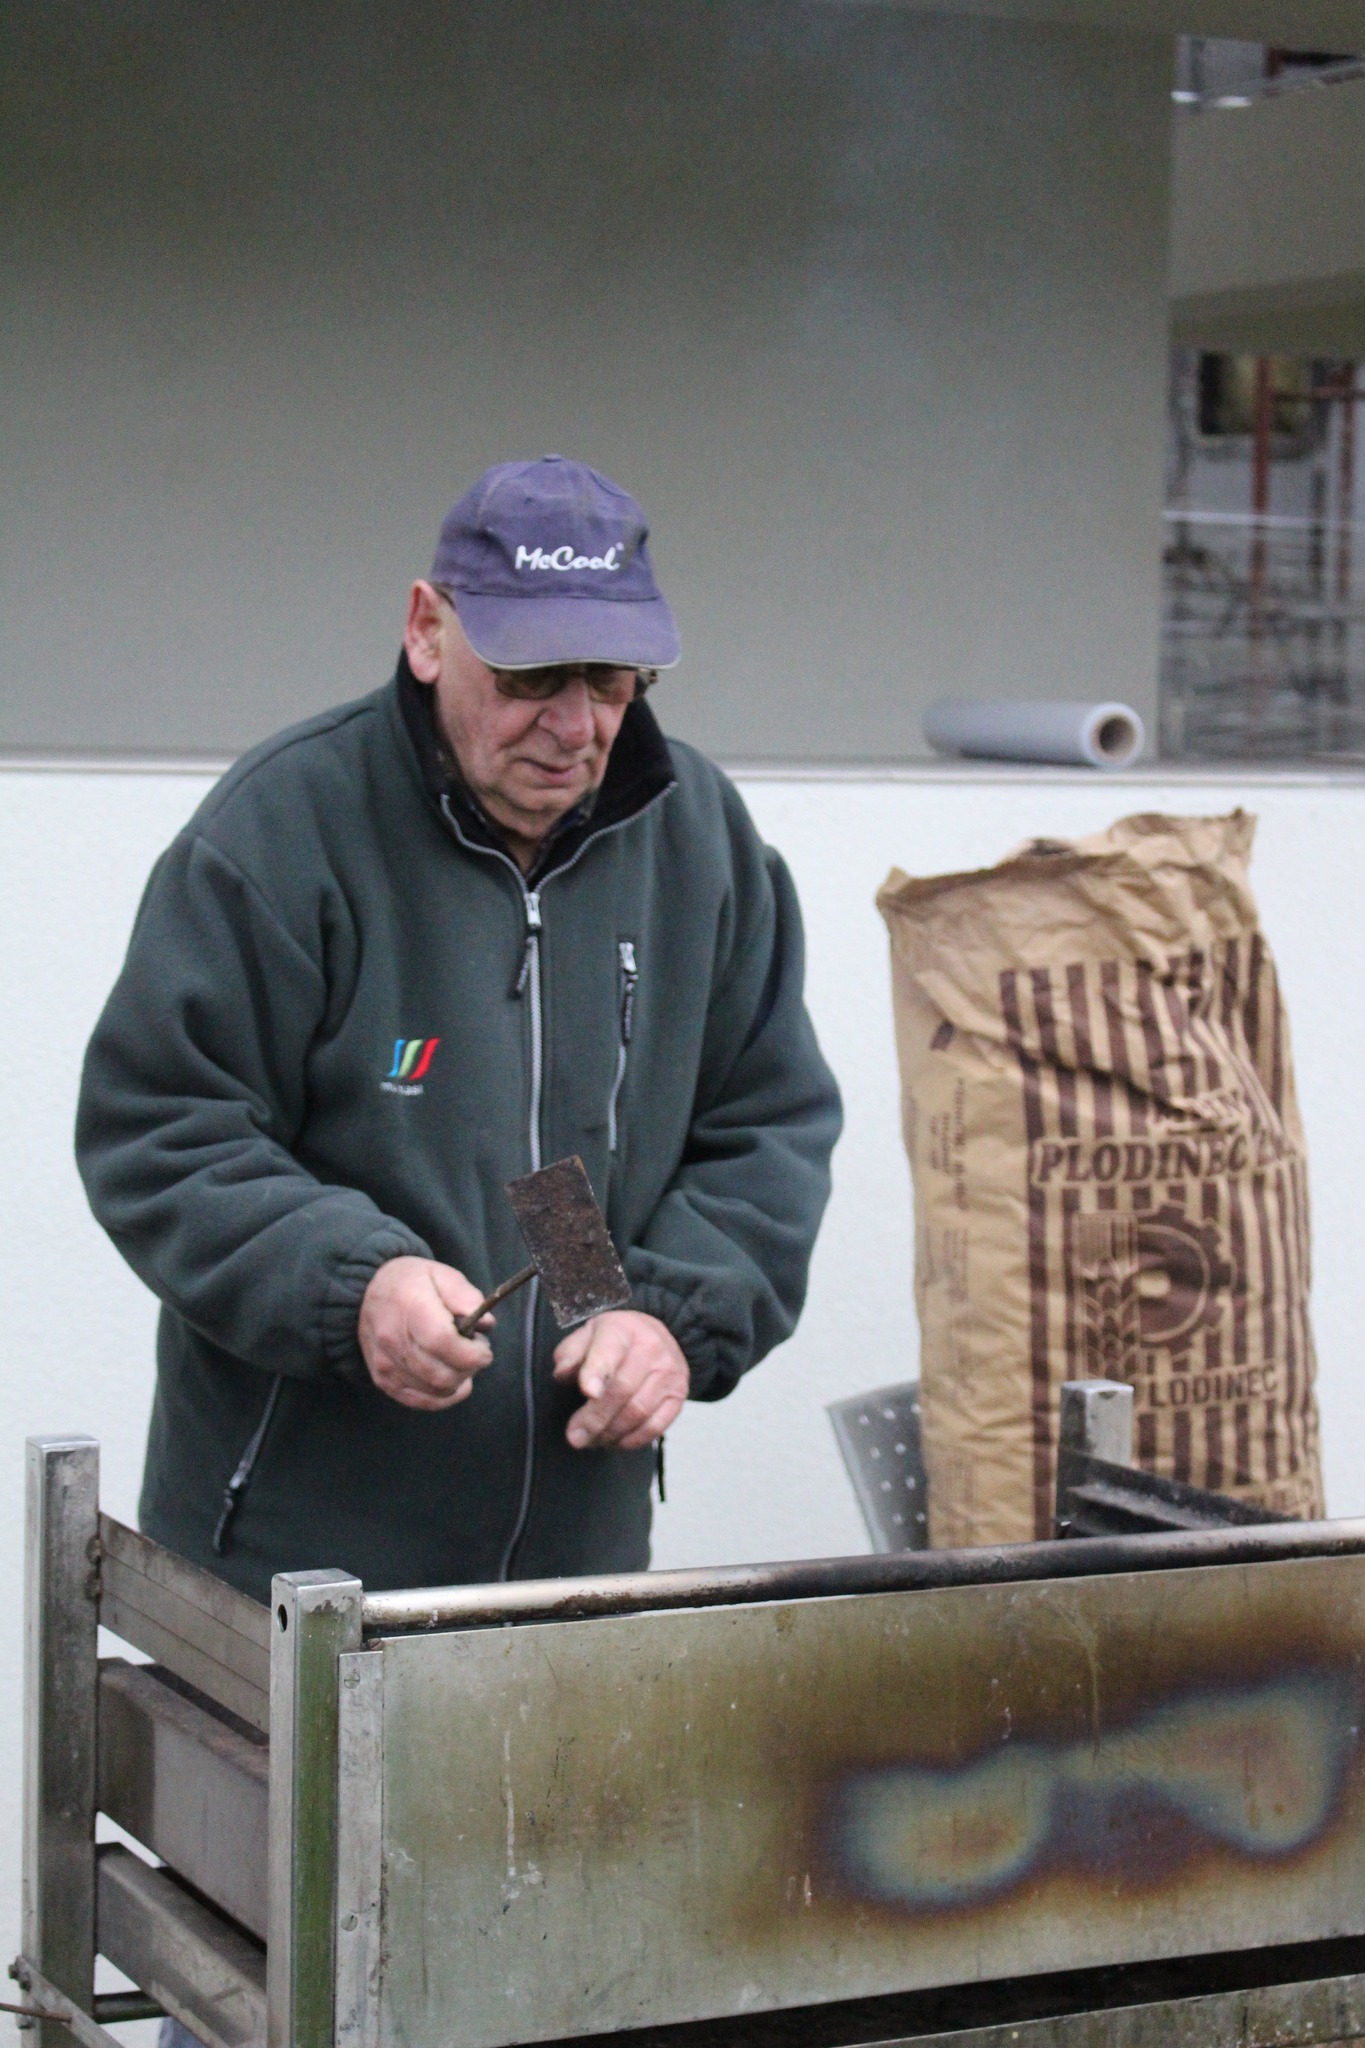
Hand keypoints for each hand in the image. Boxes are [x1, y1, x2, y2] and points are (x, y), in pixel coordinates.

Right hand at [358, 1256, 493, 1410]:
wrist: (369, 1293)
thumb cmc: (412, 1282)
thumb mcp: (443, 1274)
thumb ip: (467, 1297)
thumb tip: (486, 1324)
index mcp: (410, 1307)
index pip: (442, 1342)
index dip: (471, 1353)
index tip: (483, 1348)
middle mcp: (392, 1339)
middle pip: (441, 1374)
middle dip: (469, 1368)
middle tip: (474, 1352)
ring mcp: (385, 1363)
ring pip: (435, 1390)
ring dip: (459, 1381)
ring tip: (460, 1360)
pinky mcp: (383, 1380)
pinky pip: (420, 1401)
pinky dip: (444, 1397)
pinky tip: (453, 1382)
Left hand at [552, 1310, 688, 1449]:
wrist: (654, 1337)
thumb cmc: (613, 1341)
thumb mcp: (586, 1336)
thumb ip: (570, 1354)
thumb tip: (564, 1374)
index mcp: (622, 1329)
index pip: (609, 1352)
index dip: (597, 1373)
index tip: (587, 1392)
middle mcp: (651, 1348)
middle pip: (622, 1389)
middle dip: (595, 1418)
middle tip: (576, 1437)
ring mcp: (669, 1373)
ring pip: (638, 1412)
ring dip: (611, 1433)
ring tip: (592, 1440)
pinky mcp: (678, 1396)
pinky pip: (655, 1426)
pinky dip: (632, 1440)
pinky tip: (615, 1441)